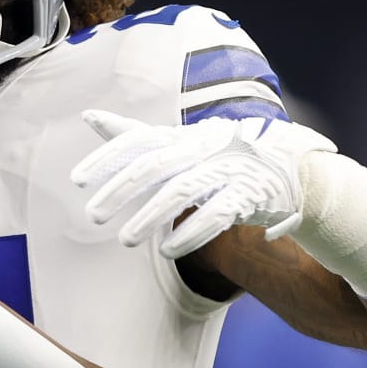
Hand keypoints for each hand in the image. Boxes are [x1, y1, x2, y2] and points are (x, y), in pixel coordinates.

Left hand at [70, 110, 335, 257]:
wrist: (290, 165)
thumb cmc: (219, 155)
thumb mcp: (177, 141)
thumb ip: (133, 134)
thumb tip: (88, 116)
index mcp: (182, 135)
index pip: (138, 140)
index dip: (106, 159)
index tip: (76, 181)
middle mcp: (202, 147)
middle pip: (154, 166)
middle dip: (120, 191)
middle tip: (92, 216)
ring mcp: (227, 170)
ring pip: (182, 191)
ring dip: (150, 216)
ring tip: (124, 240)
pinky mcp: (250, 196)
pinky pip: (218, 214)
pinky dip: (191, 232)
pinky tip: (167, 250)